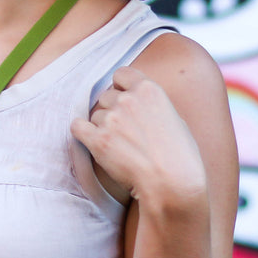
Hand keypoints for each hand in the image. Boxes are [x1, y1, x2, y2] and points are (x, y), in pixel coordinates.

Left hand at [71, 66, 203, 201]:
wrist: (171, 183)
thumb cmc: (179, 156)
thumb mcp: (174, 118)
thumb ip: (152, 104)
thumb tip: (138, 102)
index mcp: (149, 89)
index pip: (121, 74)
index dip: (120, 86)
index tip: (122, 99)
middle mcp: (128, 100)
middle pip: (106, 96)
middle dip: (112, 110)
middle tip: (124, 130)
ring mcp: (111, 119)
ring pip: (95, 114)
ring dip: (102, 126)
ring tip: (120, 145)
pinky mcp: (98, 140)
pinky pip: (78, 127)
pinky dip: (83, 133)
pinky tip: (93, 142)